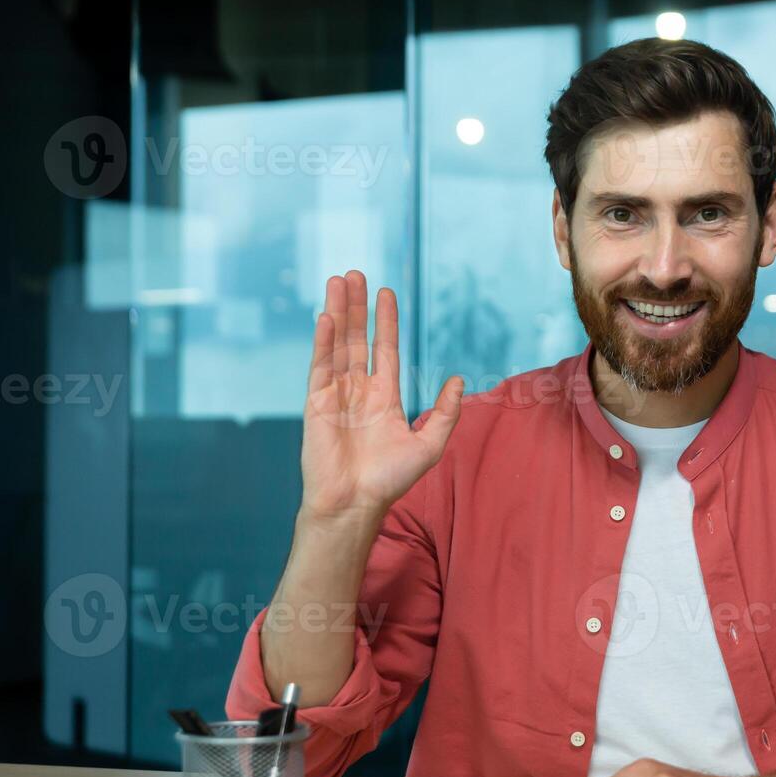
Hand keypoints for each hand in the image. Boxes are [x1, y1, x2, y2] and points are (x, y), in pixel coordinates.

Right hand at [300, 270, 463, 522]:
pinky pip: (320, 365)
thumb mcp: (428, 445)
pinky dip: (324, 341)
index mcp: (384, 398)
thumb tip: (459, 380)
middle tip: (357, 274)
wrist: (355, 503)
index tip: (387, 293)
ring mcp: (336, 394)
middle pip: (358, 339)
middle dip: (358, 307)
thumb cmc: (390, 480)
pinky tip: (327, 317)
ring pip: (338, 345)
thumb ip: (445, 412)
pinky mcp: (316, 403)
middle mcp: (359, 391)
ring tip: (339, 281)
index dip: (387, 321)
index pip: (386, 349)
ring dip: (339, 312)